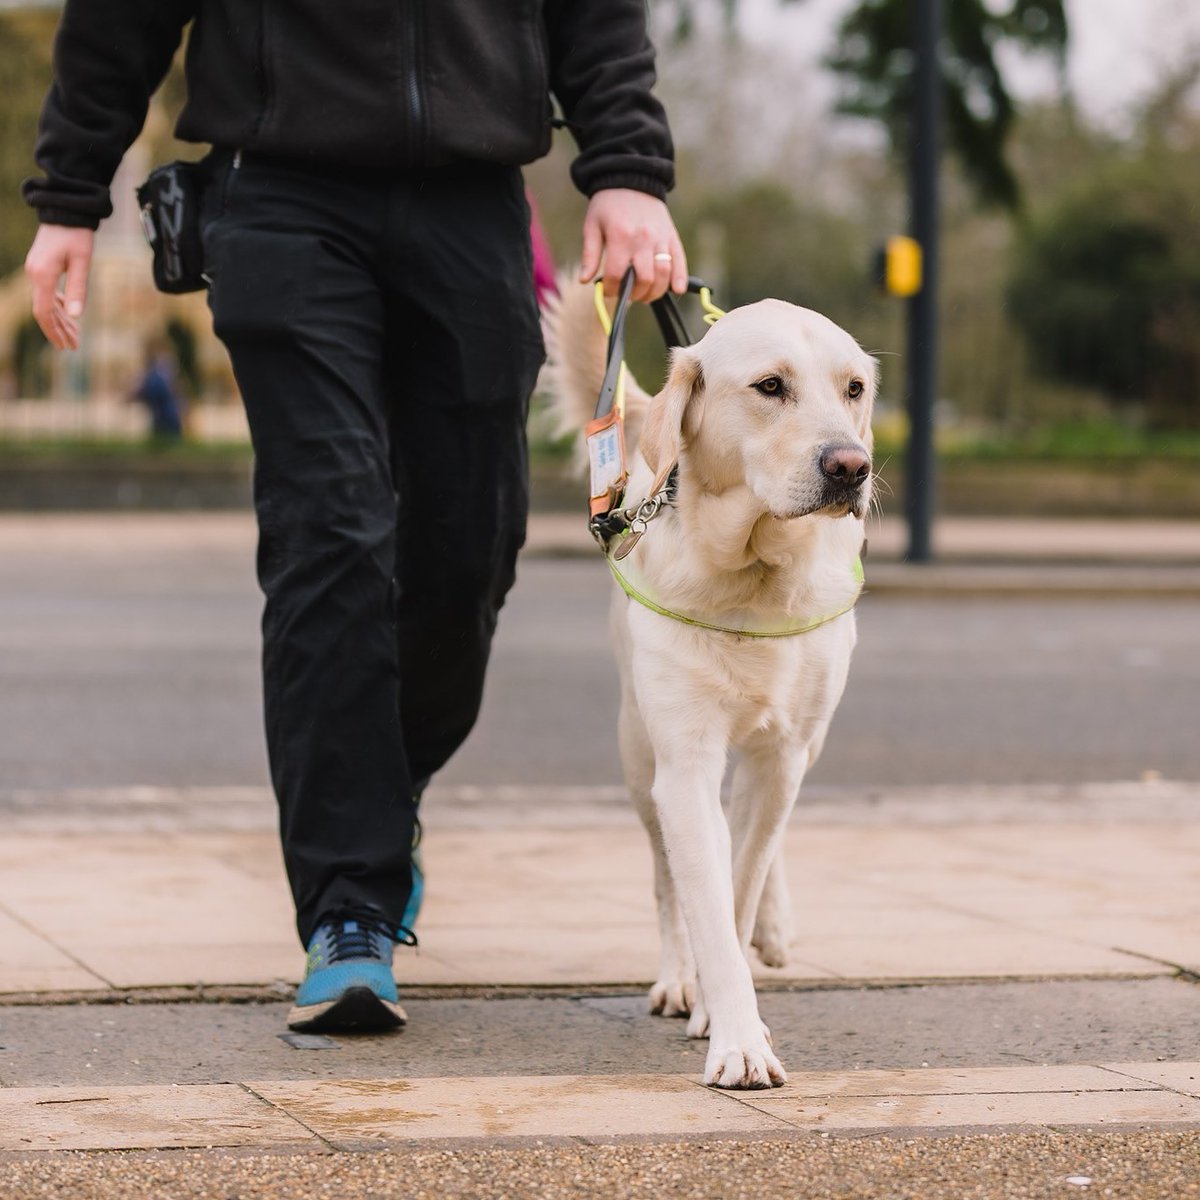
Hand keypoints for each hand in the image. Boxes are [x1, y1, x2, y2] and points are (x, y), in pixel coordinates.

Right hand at [25, 224, 94, 350]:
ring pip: (45, 302)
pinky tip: (67, 315)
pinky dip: (57, 306)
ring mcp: (35, 270)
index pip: (43, 312)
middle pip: (43, 310)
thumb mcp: (82, 262)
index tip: (66, 346)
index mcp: (42, 275)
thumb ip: (78, 288)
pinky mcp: (40, 266)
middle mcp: (34, 274)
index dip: (54, 331)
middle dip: (58, 330)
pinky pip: (46, 292)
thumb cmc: (77, 235)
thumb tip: (76, 316)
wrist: (65, 210)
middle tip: (73, 347)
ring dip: (59, 320)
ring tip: (74, 336)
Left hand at [579, 188, 687, 302]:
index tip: (608, 291)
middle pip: (644, 279)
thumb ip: (590, 255)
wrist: (632, 178)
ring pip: (663, 275)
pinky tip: (676, 290)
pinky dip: (680, 279)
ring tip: (644, 295)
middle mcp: (643, 239)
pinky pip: (680, 261)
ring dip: (654, 292)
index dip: (611, 289)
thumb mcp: (592, 226)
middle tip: (627, 294)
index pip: (617, 275)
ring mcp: (660, 238)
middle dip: (634, 294)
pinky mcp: (672, 236)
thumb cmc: (608, 205)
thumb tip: (584, 280)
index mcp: (620, 237)